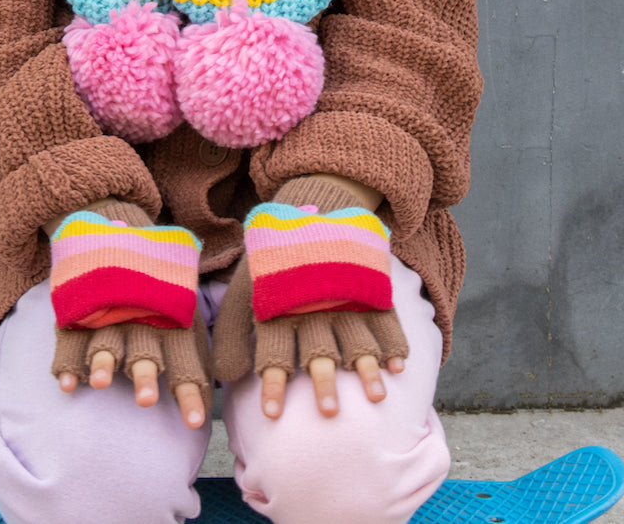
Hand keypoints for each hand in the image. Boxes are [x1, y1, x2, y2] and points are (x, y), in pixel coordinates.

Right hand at [48, 199, 209, 429]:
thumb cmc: (158, 281)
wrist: (118, 224)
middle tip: (146, 401)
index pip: (184, 358)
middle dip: (145, 375)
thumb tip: (231, 374)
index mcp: (170, 316)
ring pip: (106, 340)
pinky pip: (71, 337)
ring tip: (101, 383)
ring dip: (104, 363)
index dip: (190, 390)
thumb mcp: (183, 301)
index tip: (197, 423)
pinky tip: (67, 383)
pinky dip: (68, 360)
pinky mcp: (79, 309)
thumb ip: (199, 338)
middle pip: (144, 349)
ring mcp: (107, 311)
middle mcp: (140, 315)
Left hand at [210, 175, 408, 419]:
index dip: (271, 383)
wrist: (307, 209)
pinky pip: (384, 316)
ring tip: (375, 397)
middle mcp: (312, 303)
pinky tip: (398, 365)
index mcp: (279, 305)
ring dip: (366, 368)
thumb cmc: (272, 265)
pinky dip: (393, 341)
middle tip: (329, 412)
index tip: (271, 415)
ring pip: (357, 336)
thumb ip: (231, 334)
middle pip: (318, 348)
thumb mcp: (245, 290)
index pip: (272, 350)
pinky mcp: (368, 286)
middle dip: (323, 381)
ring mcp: (344, 294)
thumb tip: (225, 378)